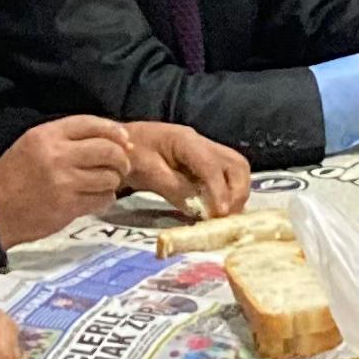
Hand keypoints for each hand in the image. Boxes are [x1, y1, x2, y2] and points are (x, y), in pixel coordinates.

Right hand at [0, 116, 131, 246]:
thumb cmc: (13, 175)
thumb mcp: (31, 144)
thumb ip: (65, 138)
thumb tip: (109, 138)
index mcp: (46, 135)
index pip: (91, 123)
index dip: (113, 130)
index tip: (125, 140)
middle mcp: (57, 155)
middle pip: (108, 150)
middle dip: (121, 158)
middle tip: (123, 165)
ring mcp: (64, 182)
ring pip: (109, 176)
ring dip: (113, 180)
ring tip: (105, 183)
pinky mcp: (69, 207)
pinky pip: (102, 199)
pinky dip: (105, 198)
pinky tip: (96, 198)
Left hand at [121, 122, 250, 216]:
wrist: (120, 146)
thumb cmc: (130, 156)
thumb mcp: (147, 172)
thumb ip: (174, 188)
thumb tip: (199, 208)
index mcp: (185, 141)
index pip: (211, 165)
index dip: (219, 190)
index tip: (221, 213)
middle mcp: (202, 143)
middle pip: (236, 163)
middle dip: (238, 192)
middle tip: (227, 217)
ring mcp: (206, 152)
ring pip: (236, 169)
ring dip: (237, 194)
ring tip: (225, 216)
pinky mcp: (204, 164)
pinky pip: (226, 177)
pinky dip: (228, 194)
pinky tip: (218, 210)